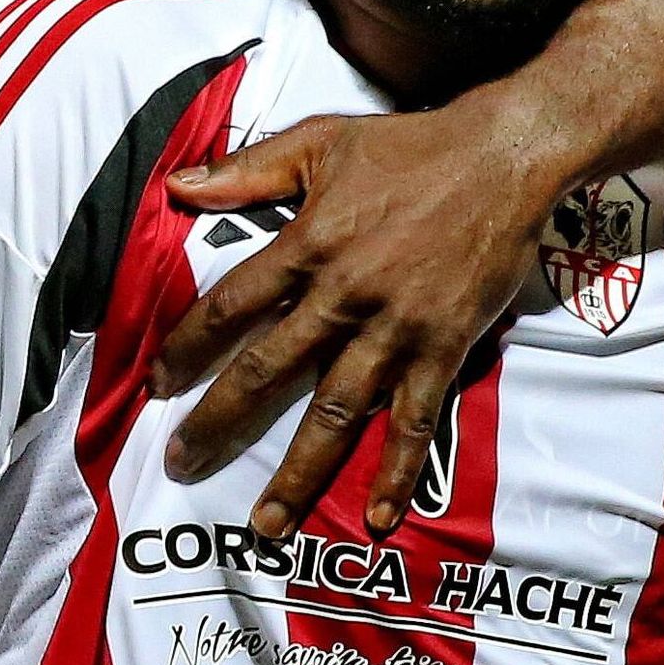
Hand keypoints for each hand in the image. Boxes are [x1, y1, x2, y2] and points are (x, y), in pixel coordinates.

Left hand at [154, 100, 553, 536]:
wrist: (506, 156)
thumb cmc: (411, 146)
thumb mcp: (320, 140)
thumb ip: (247, 170)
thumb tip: (177, 184)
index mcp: (307, 244)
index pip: (229, 307)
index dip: (187, 349)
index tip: (157, 386)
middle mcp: (343, 294)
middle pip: (266, 370)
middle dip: (218, 422)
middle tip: (180, 465)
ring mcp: (395, 327)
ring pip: (335, 411)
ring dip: (298, 472)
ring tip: (265, 523)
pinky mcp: (443, 346)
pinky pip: (414, 420)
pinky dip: (396, 470)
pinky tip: (380, 516)